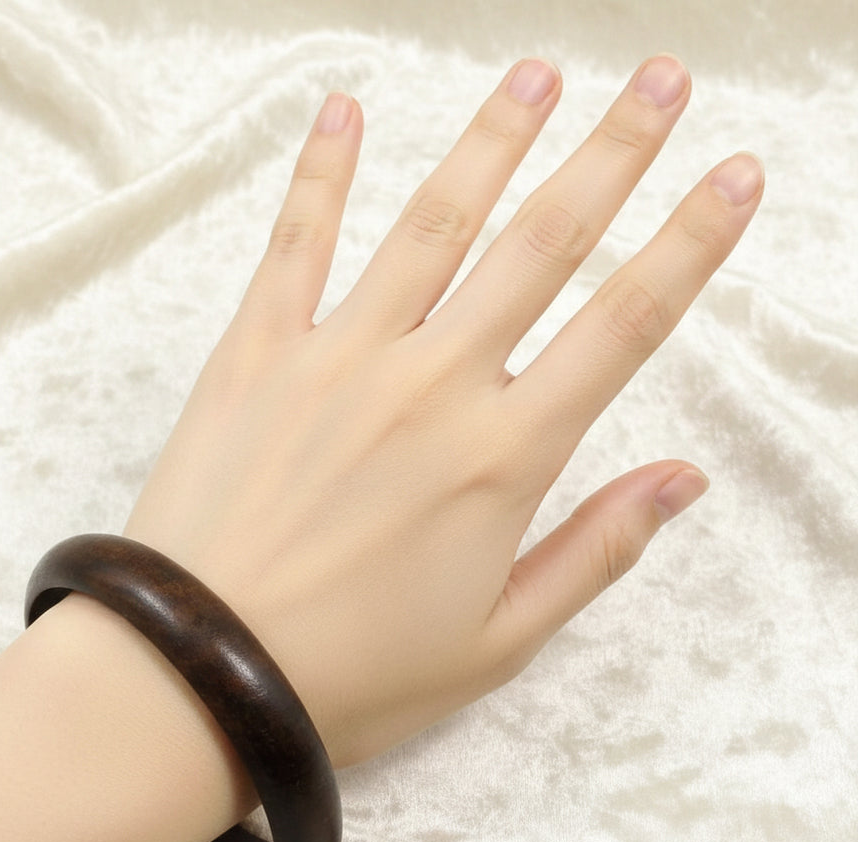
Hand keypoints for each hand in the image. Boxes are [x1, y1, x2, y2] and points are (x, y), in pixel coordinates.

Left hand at [124, 55, 761, 767]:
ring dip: (492, 141)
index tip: (733, 176)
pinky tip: (343, 112)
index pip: (624, 324)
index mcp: (503, 455)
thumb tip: (682, 480)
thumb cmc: (352, 673)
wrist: (201, 672)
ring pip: (432, 224)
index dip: (690, 244)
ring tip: (536, 74)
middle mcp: (431, 384)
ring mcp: (339, 358)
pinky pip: (296, 245)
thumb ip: (594, 550)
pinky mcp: (256, 354)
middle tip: (658, 82)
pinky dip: (321, 174)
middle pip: (542, 245)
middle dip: (611, 155)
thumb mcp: (499, 641)